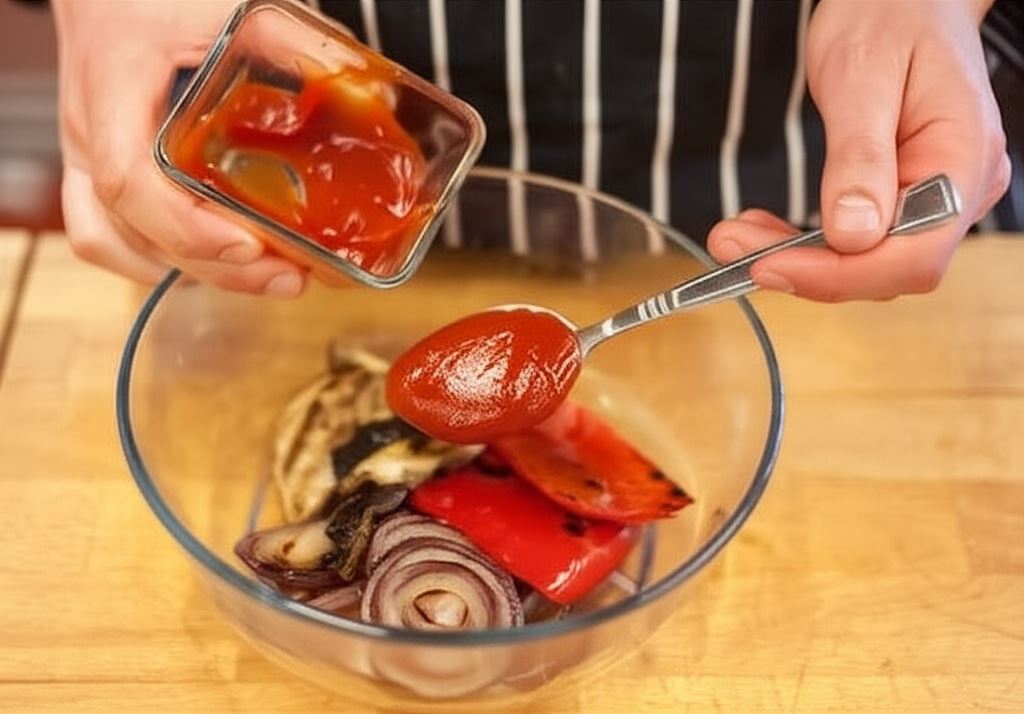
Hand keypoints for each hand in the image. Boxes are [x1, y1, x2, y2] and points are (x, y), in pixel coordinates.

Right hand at [53, 0, 305, 296]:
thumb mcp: (231, 7)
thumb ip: (297, 45)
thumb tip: (370, 97)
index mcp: (115, 87)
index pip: (129, 179)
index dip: (187, 226)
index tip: (248, 246)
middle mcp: (91, 132)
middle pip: (135, 229)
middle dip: (218, 267)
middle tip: (290, 276)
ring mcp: (85, 156)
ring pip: (116, 244)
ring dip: (194, 271)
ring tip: (268, 275)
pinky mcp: (95, 172)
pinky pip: (105, 239)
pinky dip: (160, 262)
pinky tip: (213, 265)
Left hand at [708, 0, 1010, 301]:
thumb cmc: (889, 16)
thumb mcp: (862, 77)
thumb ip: (859, 158)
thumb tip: (852, 234)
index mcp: (963, 157)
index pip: (913, 253)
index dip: (840, 274)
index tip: (770, 266)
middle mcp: (960, 188)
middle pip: (888, 268)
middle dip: (806, 269)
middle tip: (732, 244)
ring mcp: (935, 197)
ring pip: (867, 262)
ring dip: (799, 260)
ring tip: (737, 236)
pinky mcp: (904, 197)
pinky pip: (859, 240)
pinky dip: (808, 244)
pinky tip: (765, 231)